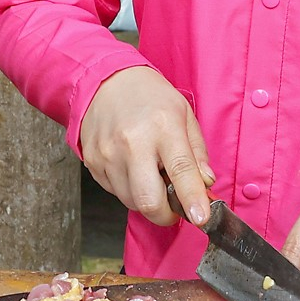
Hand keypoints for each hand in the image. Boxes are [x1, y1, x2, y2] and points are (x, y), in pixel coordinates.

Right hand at [80, 66, 214, 227]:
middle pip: (149, 201)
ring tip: (150, 173)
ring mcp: (109, 155)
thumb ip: (197, 152)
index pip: (181, 171)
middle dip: (166, 215)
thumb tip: (205, 184)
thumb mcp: (183, 114)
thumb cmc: (149, 97)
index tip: (201, 219)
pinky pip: (116, 192)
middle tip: (175, 206)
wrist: (104, 82)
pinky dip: (129, 188)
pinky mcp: (93, 163)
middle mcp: (133, 143)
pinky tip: (132, 167)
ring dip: (147, 199)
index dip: (192, 200)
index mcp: (163, 127)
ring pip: (132, 202)